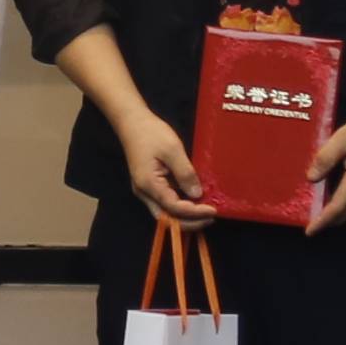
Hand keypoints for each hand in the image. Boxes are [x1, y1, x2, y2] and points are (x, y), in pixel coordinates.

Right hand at [103, 102, 207, 220]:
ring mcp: (145, 190)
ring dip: (185, 216)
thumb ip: (185, 173)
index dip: (194, 212)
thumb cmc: (151, 133)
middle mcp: (144, 193)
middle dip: (189, 222)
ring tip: (205, 212)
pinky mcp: (149, 185)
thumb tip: (197, 195)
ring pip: (165, 213)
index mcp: (149, 184)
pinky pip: (165, 202)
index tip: (213, 210)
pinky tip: (193, 201)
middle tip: (210, 218)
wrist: (132, 122)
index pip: (174, 208)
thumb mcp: (172, 150)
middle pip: (167, 218)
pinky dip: (180, 206)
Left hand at [309, 104, 345, 231]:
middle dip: (327, 223)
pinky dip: (342, 207)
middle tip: (309, 225)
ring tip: (317, 214)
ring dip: (335, 216)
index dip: (322, 221)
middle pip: (345, 215)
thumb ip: (325, 159)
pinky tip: (331, 201)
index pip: (337, 208)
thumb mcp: (341, 138)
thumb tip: (311, 179)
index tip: (309, 232)